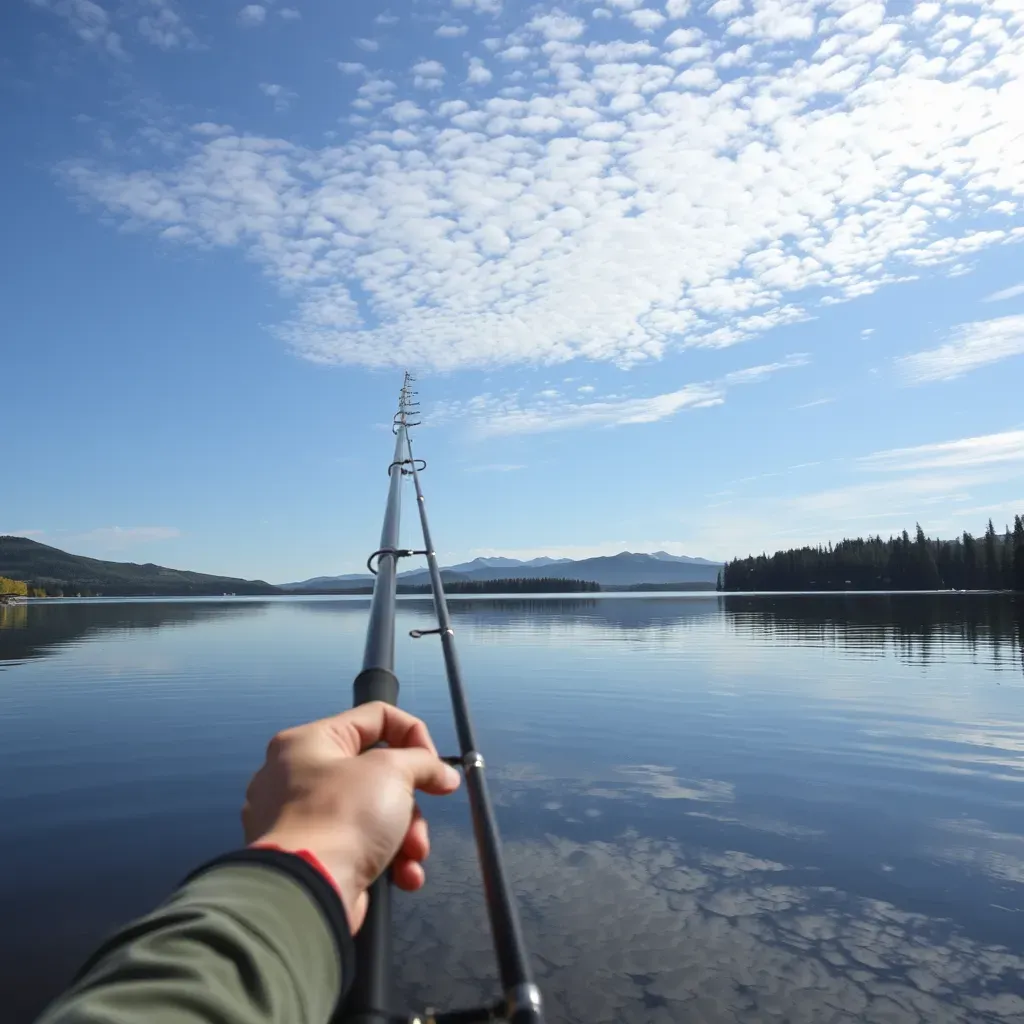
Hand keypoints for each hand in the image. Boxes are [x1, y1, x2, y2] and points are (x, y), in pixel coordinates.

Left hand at [242, 702, 460, 933]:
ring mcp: (299, 821)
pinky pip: (357, 846)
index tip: (433, 766)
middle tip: (420, 821)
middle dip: (411, 802)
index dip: (413, 735)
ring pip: (372, 813)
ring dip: (405, 835)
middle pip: (376, 772)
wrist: (305, 893)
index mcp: (309, 742)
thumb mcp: (392, 771)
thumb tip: (444, 775)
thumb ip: (424, 763)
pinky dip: (386, 859)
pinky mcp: (309, 859)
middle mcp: (297, 775)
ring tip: (413, 857)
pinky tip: (402, 877)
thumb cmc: (345, 816)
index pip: (375, 717)